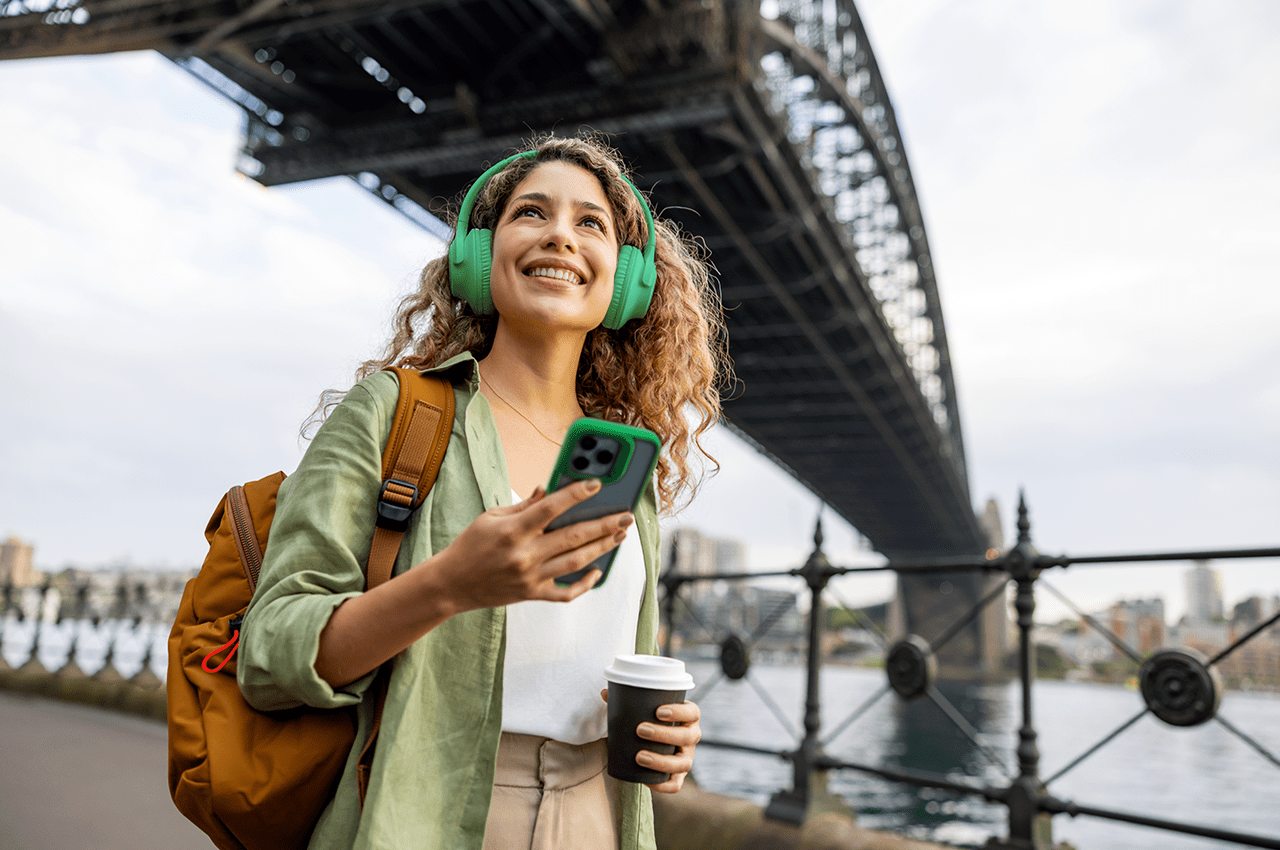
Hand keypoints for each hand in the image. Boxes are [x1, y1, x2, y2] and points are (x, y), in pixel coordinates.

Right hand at [430, 479, 630, 611]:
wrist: (451, 584)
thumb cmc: (470, 545)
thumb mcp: (491, 517)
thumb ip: (524, 506)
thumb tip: (548, 490)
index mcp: (512, 530)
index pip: (551, 507)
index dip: (576, 494)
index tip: (597, 485)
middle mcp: (524, 554)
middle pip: (573, 536)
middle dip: (604, 524)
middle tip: (625, 515)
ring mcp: (530, 577)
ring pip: (576, 562)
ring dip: (602, 547)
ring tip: (620, 535)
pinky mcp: (532, 594)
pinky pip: (565, 593)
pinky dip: (584, 584)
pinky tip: (598, 570)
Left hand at [601, 690, 701, 793]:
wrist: (650, 741)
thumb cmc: (648, 720)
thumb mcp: (642, 709)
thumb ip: (625, 700)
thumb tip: (604, 692)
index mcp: (688, 717)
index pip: (692, 712)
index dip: (679, 712)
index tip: (658, 711)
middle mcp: (691, 738)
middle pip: (688, 737)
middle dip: (664, 734)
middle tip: (640, 730)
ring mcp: (687, 758)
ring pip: (683, 764)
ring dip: (662, 761)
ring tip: (639, 756)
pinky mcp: (678, 776)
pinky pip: (675, 785)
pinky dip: (662, 785)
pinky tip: (647, 781)